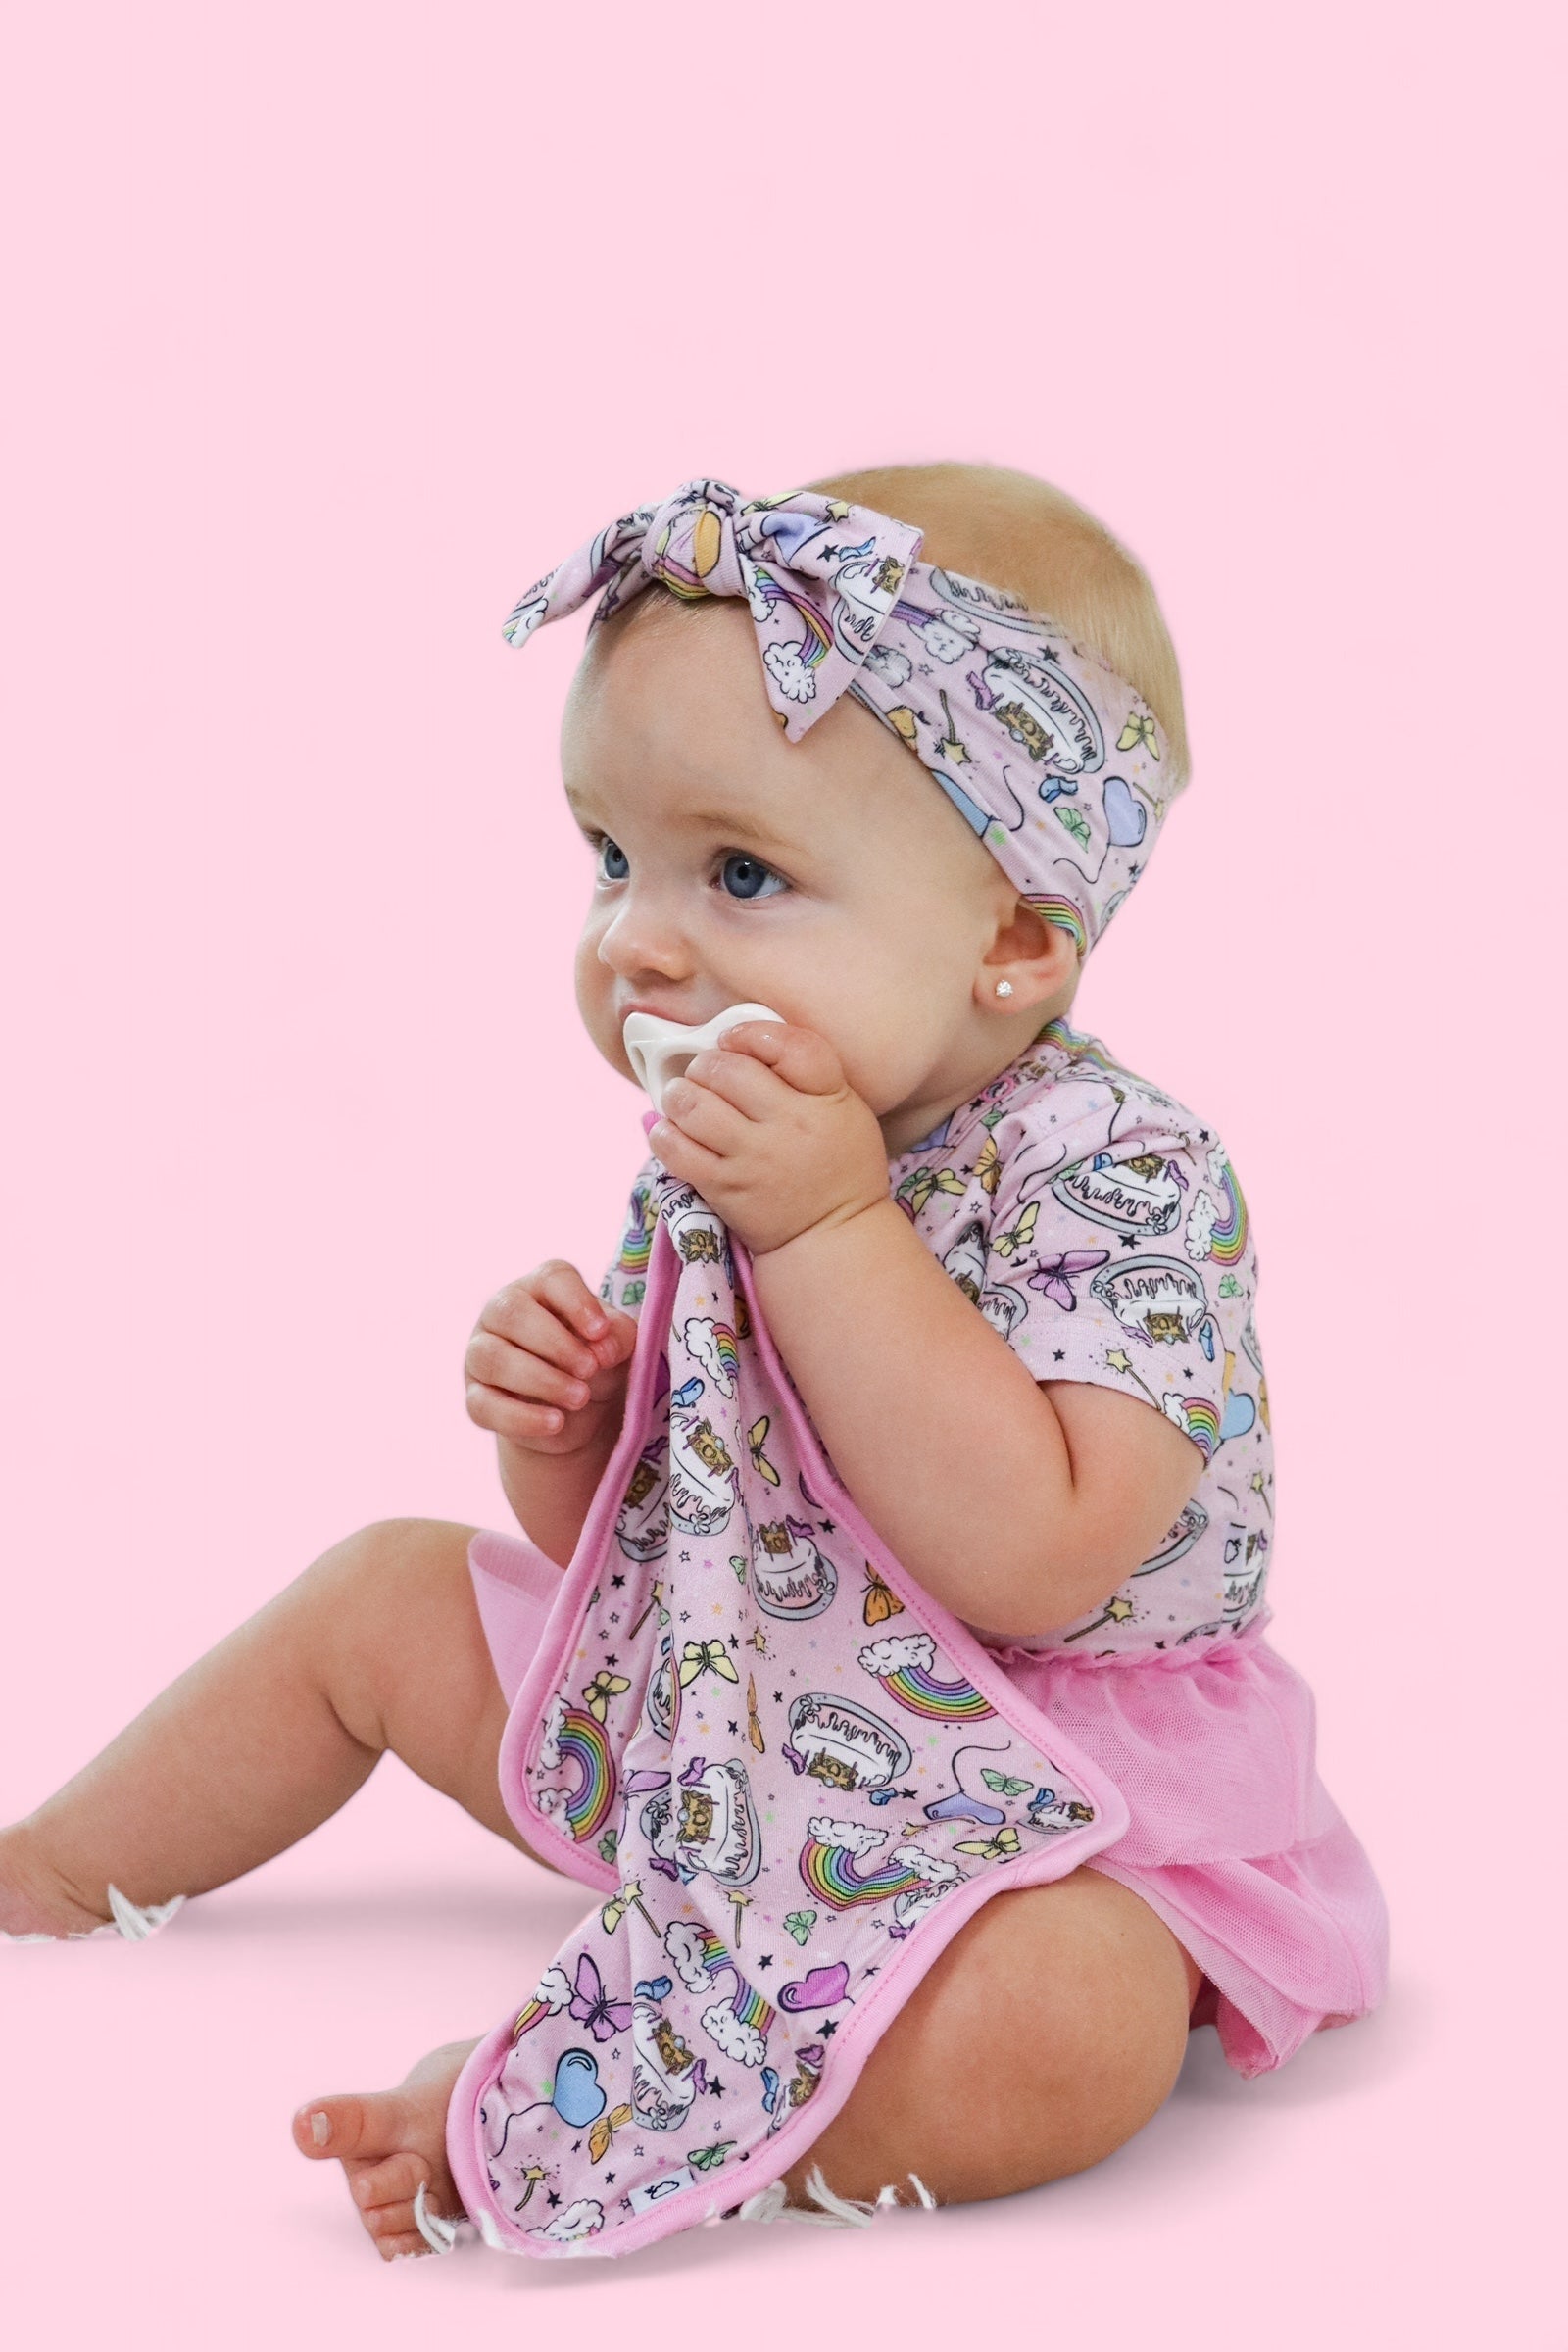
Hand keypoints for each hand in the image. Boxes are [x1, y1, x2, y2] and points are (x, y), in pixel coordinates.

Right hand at [464, 1263, 637, 1458]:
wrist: (578, 1415)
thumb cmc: (596, 1361)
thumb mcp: (617, 1346)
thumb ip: (618, 1338)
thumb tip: (602, 1349)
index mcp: (542, 1288)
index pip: (552, 1278)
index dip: (576, 1302)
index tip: (600, 1331)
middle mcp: (502, 1312)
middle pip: (512, 1312)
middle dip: (555, 1343)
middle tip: (590, 1369)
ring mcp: (482, 1353)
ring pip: (492, 1358)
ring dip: (540, 1380)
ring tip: (580, 1398)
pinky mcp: (476, 1397)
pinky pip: (484, 1405)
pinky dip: (522, 1417)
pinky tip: (555, 1423)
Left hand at [651, 1022, 888, 1255]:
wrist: (832, 1234)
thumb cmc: (840, 1165)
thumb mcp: (846, 1108)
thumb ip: (808, 1073)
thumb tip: (743, 1041)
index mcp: (825, 1099)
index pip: (788, 1045)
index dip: (750, 1033)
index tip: (733, 1040)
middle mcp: (789, 1125)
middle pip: (727, 1070)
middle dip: (706, 1064)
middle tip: (706, 1074)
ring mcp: (752, 1158)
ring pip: (693, 1104)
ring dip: (679, 1094)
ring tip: (685, 1099)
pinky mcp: (724, 1187)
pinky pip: (675, 1149)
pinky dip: (664, 1132)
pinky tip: (673, 1130)